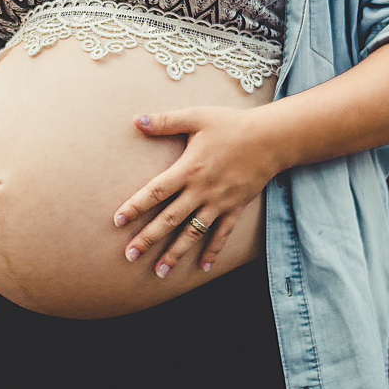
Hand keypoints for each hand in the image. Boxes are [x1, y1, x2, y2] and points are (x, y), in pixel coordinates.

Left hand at [113, 107, 278, 276]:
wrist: (271, 138)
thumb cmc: (231, 124)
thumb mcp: (196, 117)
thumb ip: (165, 121)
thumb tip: (135, 119)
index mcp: (188, 170)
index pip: (155, 192)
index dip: (135, 206)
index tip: (117, 221)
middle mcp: (201, 191)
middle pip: (170, 219)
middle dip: (148, 238)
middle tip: (129, 255)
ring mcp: (219, 203)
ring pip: (193, 233)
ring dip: (175, 253)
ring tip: (159, 272)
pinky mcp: (235, 208)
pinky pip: (222, 234)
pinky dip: (213, 251)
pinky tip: (202, 268)